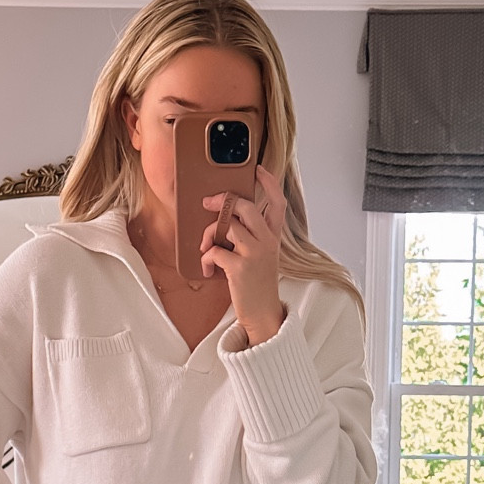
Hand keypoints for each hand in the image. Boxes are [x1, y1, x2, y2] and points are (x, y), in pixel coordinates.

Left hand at [202, 164, 286, 347]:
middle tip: (208, 204)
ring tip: (206, 248)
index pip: (277, 202)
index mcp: (273, 237)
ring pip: (226, 226)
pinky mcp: (240, 268)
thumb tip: (224, 220)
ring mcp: (254, 254)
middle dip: (222, 201)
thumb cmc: (257, 284)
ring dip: (208, 234)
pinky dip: (206, 258)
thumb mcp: (262, 256)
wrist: (263, 314)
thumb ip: (251, 236)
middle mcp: (266, 242)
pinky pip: (214, 250)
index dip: (269, 182)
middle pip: (244, 206)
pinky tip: (208, 268)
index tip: (259, 169)